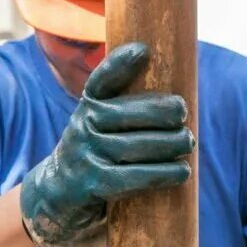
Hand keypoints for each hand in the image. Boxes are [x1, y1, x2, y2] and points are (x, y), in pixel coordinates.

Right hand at [20, 42, 193, 246]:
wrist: (58, 195)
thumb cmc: (96, 153)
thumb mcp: (100, 124)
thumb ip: (126, 108)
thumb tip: (178, 100)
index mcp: (88, 106)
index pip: (102, 81)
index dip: (120, 64)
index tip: (143, 51)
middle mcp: (83, 126)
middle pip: (128, 113)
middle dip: (162, 111)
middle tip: (183, 114)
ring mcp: (87, 155)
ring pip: (137, 146)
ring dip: (170, 143)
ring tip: (188, 142)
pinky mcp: (94, 185)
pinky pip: (135, 177)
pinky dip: (163, 174)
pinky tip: (182, 170)